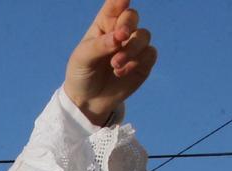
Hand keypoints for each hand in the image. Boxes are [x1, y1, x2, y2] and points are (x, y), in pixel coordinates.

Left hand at [65, 0, 154, 125]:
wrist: (88, 100)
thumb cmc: (82, 73)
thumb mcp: (82, 59)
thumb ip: (99, 46)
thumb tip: (119, 38)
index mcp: (104, 24)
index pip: (114, 6)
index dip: (119, 1)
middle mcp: (121, 31)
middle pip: (132, 16)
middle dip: (128, 25)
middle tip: (121, 36)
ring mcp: (133, 46)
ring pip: (144, 35)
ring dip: (131, 49)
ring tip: (115, 64)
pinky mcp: (143, 62)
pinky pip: (150, 54)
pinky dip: (136, 62)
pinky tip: (121, 72)